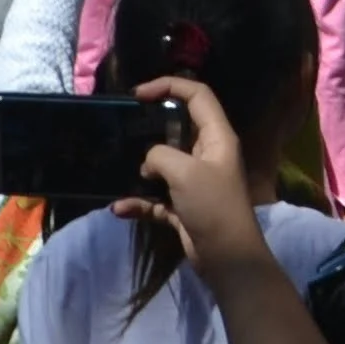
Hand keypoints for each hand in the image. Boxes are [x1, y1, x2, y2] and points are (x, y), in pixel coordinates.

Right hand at [130, 76, 265, 273]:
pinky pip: (156, 198)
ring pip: (163, 165)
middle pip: (177, 128)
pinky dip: (139, 202)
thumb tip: (148, 162)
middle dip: (150, 128)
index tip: (138, 93)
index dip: (170, 86)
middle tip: (123, 129)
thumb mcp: (185, 172)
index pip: (198, 95)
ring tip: (118, 169)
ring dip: (140, 170)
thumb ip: (161, 155)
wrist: (226, 257)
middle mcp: (207, 154)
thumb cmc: (212, 206)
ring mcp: (195, 181)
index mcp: (217, 136)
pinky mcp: (184, 207)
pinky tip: (119, 208)